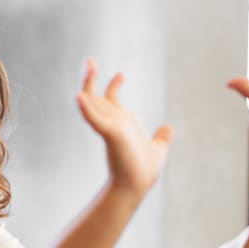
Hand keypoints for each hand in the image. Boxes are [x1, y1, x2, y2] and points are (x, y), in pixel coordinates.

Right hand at [76, 59, 172, 195]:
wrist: (136, 187)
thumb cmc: (143, 172)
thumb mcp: (158, 149)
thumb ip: (162, 138)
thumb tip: (168, 129)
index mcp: (122, 124)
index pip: (112, 100)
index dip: (115, 85)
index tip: (121, 73)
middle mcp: (113, 122)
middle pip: (97, 96)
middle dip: (92, 78)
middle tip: (90, 60)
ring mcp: (110, 127)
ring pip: (93, 103)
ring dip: (88, 85)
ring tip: (89, 66)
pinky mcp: (110, 134)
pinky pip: (95, 119)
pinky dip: (87, 109)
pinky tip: (79, 97)